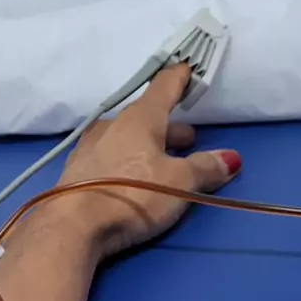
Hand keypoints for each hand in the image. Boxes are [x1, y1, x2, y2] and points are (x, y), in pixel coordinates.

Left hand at [60, 64, 240, 258]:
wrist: (71, 228)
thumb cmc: (131, 196)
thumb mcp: (177, 184)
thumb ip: (204, 169)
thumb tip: (229, 159)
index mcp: (140, 118)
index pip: (164, 86)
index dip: (180, 78)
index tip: (188, 71)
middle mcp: (112, 126)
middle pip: (146, 118)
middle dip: (169, 129)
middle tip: (188, 143)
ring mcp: (89, 149)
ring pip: (126, 139)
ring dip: (147, 147)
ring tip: (162, 164)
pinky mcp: (76, 174)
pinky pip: (109, 158)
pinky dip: (126, 163)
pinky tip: (131, 181)